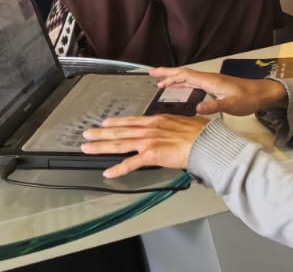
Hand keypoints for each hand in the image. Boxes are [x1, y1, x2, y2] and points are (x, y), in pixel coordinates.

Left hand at [82, 114, 207, 178]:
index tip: (105, 123)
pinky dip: (118, 169)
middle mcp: (150, 129)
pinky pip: (131, 164)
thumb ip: (174, 126)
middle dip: (101, 133)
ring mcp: (149, 142)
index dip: (117, 122)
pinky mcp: (151, 155)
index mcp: (158, 120)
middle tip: (86, 133)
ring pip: (120, 144)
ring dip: (101, 146)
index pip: (132, 121)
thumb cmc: (201, 133)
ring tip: (87, 147)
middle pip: (120, 131)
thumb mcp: (184, 123)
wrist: (206, 143)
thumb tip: (174, 129)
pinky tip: (108, 173)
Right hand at [149, 67, 286, 115]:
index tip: (155, 77)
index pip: (185, 75)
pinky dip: (183, 84)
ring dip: (174, 78)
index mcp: (209, 81)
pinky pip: (194, 82)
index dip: (169, 76)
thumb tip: (196, 108)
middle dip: (167, 73)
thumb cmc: (248, 98)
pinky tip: (180, 89)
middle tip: (152, 75)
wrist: (262, 93)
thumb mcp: (231, 105)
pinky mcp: (214, 86)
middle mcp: (208, 78)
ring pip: (188, 77)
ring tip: (161, 82)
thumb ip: (214, 106)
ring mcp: (211, 81)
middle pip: (183, 73)